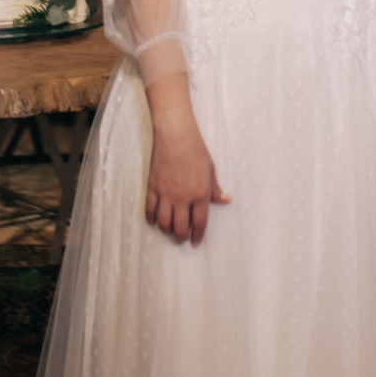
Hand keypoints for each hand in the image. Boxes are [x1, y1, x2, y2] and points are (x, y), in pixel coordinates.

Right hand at [145, 74, 228, 245]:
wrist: (175, 134)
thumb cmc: (195, 149)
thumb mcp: (210, 169)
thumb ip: (215, 188)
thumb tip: (225, 200)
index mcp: (200, 193)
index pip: (199, 223)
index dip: (198, 236)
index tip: (196, 242)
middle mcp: (183, 198)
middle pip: (180, 228)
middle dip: (181, 237)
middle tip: (182, 238)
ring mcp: (165, 194)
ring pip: (164, 223)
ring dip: (167, 229)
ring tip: (169, 228)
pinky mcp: (152, 188)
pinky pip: (150, 210)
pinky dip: (152, 218)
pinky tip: (155, 218)